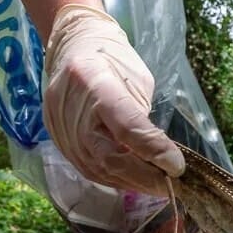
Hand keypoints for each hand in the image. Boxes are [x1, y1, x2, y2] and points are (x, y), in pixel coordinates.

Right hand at [43, 5, 184, 195]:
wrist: (72, 47)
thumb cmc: (114, 60)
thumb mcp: (138, 81)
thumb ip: (142, 119)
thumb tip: (156, 158)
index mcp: (94, 81)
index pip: (126, 126)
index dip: (153, 150)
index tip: (177, 167)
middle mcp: (73, 108)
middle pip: (109, 156)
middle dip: (143, 177)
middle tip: (171, 185)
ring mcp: (60, 127)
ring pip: (97, 169)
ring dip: (130, 182)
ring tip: (156, 186)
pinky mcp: (56, 139)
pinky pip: (87, 168)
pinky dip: (113, 177)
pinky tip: (132, 180)